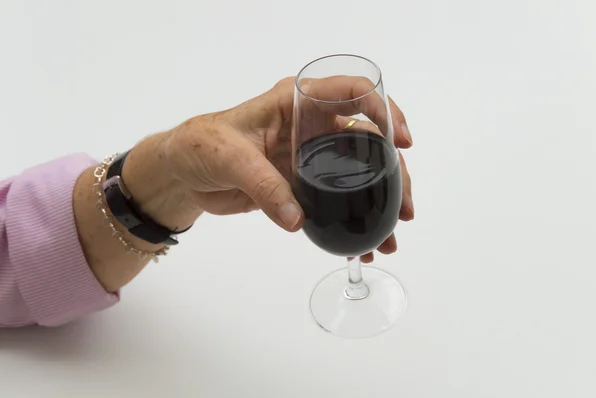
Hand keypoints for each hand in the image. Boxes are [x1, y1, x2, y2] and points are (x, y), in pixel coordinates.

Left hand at [130, 77, 413, 262]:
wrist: (184, 175)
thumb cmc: (201, 146)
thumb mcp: (230, 158)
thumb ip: (263, 186)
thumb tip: (298, 220)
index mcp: (298, 103)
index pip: (353, 93)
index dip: (384, 111)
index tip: (399, 143)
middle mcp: (312, 127)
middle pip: (368, 142)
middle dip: (393, 173)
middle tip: (403, 208)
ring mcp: (310, 157)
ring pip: (359, 175)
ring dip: (378, 203)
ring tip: (389, 237)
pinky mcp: (303, 185)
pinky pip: (336, 201)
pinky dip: (350, 222)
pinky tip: (359, 245)